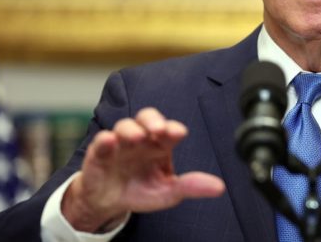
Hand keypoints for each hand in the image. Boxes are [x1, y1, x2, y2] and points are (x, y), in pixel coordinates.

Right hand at [61, 107, 225, 231]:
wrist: (110, 202)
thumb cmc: (142, 190)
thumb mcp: (168, 192)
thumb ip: (191, 186)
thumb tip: (220, 187)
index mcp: (161, 145)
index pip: (169, 130)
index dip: (173, 129)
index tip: (179, 133)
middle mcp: (142, 139)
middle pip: (147, 118)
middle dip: (153, 120)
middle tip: (158, 129)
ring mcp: (120, 143)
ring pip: (125, 126)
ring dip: (131, 129)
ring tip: (137, 137)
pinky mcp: (100, 152)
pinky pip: (101, 141)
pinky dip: (105, 139)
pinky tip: (109, 140)